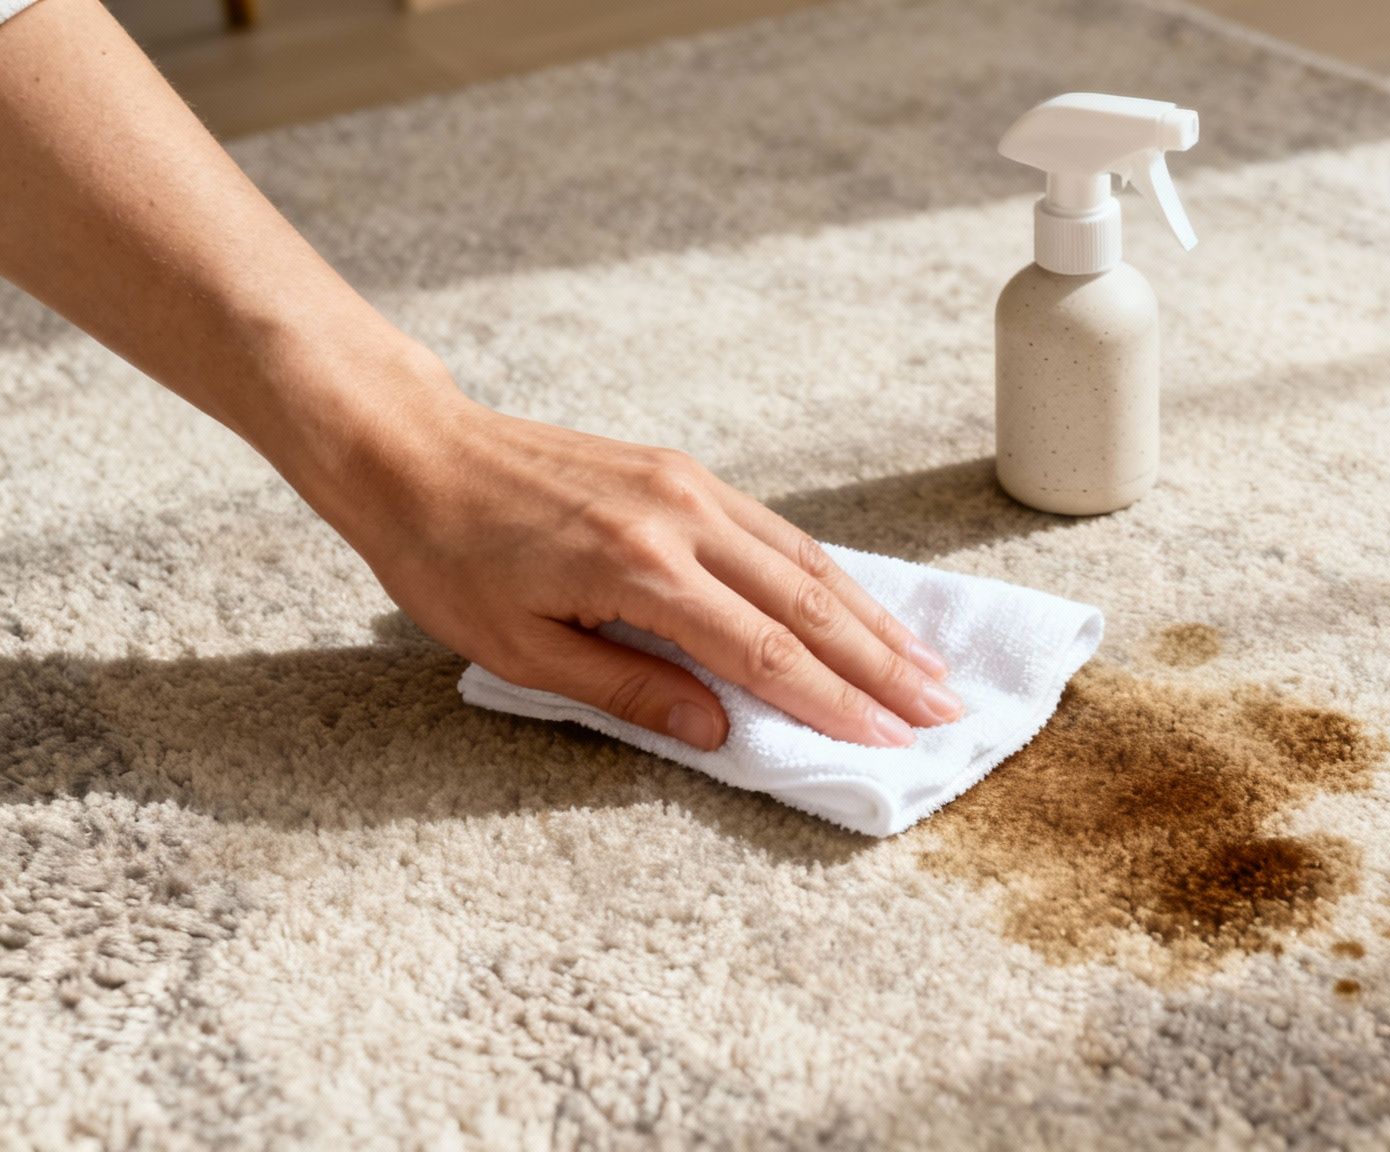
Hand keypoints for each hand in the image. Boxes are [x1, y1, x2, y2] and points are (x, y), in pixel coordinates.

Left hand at [308, 366, 960, 750]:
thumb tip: (722, 733)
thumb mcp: (520, 648)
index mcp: (638, 569)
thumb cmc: (448, 557)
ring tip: (928, 667)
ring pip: (807, 561)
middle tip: (942, 712)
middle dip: (883, 665)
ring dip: (874, 618)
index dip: (833, 704)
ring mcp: (690, 487)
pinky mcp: (685, 472)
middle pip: (808, 603)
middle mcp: (681, 518)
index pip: (763, 652)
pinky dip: (831, 576)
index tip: (887, 742)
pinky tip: (861, 607)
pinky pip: (777, 531)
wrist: (414, 448)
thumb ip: (629, 691)